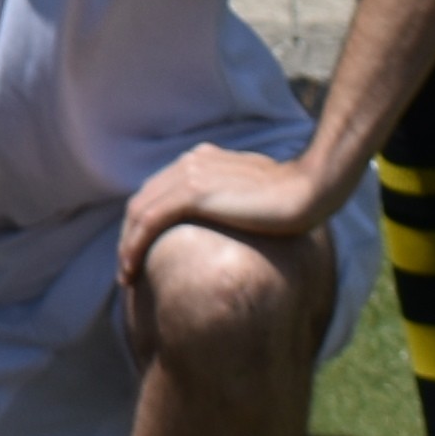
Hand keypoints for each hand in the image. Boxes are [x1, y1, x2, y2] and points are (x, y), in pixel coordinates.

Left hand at [114, 137, 332, 298]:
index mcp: (202, 159)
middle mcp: (191, 162)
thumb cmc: (292, 197)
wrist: (309, 189)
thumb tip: (230, 220)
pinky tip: (131, 268)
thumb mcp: (251, 193)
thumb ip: (230, 198)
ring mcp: (190, 174)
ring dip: (126, 245)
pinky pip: (150, 220)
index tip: (139, 251)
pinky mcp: (194, 193)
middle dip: (129, 235)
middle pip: (143, 201)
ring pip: (140, 212)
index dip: (143, 223)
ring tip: (126, 276)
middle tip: (126, 269)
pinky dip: (134, 244)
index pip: (158, 191)